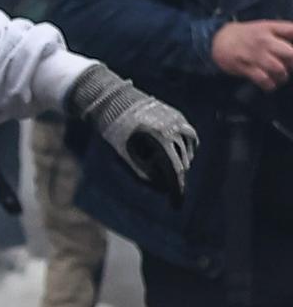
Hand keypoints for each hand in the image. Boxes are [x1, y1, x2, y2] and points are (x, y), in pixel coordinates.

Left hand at [68, 63, 195, 206]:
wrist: (117, 101)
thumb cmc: (117, 132)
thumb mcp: (127, 156)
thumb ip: (144, 172)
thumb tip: (163, 188)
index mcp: (159, 138)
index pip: (174, 170)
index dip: (176, 189)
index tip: (176, 204)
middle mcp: (172, 128)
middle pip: (182, 163)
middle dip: (174, 177)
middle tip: (166, 186)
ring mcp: (178, 120)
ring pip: (188, 151)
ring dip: (180, 162)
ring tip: (163, 164)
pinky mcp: (178, 116)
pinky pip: (190, 138)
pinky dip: (185, 149)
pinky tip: (176, 154)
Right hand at [211, 19, 292, 90]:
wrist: (220, 41)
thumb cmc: (246, 35)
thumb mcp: (265, 27)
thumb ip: (283, 32)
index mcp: (270, 28)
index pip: (292, 31)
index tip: (292, 56)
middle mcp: (265, 41)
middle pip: (290, 54)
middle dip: (292, 63)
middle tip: (289, 67)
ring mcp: (255, 55)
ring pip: (278, 69)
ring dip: (283, 76)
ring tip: (281, 77)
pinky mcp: (246, 68)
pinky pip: (263, 79)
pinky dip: (269, 85)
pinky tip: (270, 84)